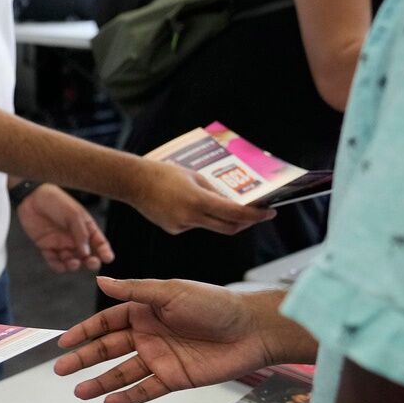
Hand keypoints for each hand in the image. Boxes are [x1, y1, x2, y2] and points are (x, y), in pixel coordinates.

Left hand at [16, 184, 112, 272]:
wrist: (31, 197)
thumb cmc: (56, 201)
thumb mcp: (73, 214)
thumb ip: (81, 234)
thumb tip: (86, 253)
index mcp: (85, 227)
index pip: (98, 242)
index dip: (105, 251)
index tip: (108, 258)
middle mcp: (74, 237)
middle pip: (86, 255)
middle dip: (91, 262)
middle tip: (91, 263)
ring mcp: (60, 243)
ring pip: (70, 261)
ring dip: (73, 265)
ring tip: (73, 263)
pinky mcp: (46, 246)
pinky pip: (53, 261)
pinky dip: (57, 265)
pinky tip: (60, 264)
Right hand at [52, 277, 284, 402]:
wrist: (251, 330)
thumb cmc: (214, 304)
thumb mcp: (170, 292)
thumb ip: (134, 291)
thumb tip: (101, 281)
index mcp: (144, 311)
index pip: (105, 322)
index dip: (84, 332)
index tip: (64, 342)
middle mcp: (148, 335)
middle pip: (108, 349)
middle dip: (84, 359)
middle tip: (61, 369)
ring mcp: (160, 358)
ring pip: (122, 373)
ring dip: (100, 382)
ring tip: (79, 392)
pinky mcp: (174, 378)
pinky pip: (145, 390)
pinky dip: (127, 397)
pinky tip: (109, 402)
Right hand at [131, 161, 274, 235]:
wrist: (134, 182)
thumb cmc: (164, 173)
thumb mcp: (195, 176)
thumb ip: (215, 191)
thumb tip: (233, 202)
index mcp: (198, 201)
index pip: (235, 213)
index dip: (256, 215)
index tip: (269, 212)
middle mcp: (190, 217)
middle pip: (229, 227)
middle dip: (245, 222)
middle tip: (255, 214)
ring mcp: (181, 226)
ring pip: (211, 226)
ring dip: (220, 218)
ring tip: (215, 202)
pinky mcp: (173, 229)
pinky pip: (195, 225)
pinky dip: (199, 217)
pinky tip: (186, 204)